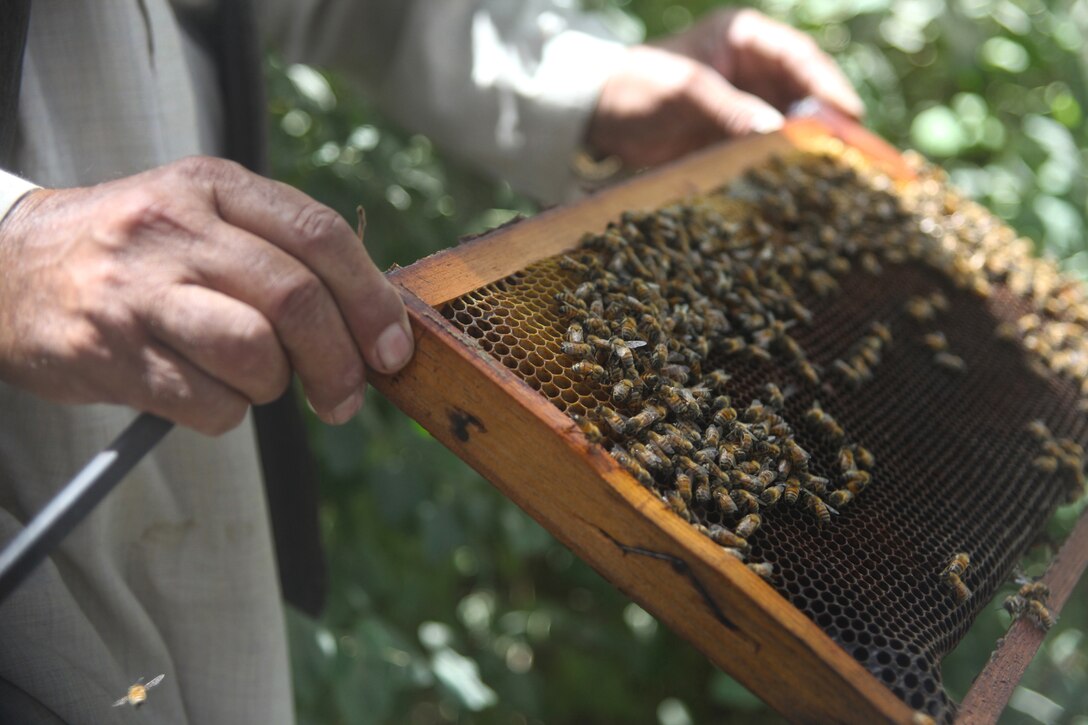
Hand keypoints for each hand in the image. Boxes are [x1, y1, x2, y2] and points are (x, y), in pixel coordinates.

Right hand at [0, 157, 412, 434]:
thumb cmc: (134, 253)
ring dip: (274, 386)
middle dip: (341, 362)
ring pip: (256, 355)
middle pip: (298, 299)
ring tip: (251, 379)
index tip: (394, 350)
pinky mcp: (112, 351)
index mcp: (214, 186)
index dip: (372, 300)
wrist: (9, 268)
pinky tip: (198, 388)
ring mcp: (139, 289)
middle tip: (346, 396)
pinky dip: (225, 412)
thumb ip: (280, 252)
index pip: (320, 236)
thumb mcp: (202, 216)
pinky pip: (209, 403)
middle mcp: (176, 228)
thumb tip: (371, 321)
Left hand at [587, 8, 862, 168]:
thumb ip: (729, 110)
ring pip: (790, 126)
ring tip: (833, 177)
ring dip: (808, 149)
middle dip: (828, 123)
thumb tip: (778, 133)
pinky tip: (796, 189)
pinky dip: (780, 168)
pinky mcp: (733, 139)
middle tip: (853, 154)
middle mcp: (754, 70)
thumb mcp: (683, 92)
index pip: (799, 57)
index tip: (849, 114)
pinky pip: (765, 152)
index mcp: (745, 38)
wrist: (594, 115)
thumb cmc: (634, 86)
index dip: (827, 85)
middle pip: (805, 93)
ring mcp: (746, 106)